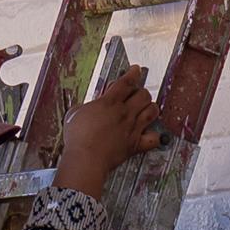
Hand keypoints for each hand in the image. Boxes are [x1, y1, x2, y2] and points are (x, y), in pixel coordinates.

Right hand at [53, 63, 165, 196]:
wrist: (86, 159)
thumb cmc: (78, 138)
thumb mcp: (74, 114)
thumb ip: (85, 107)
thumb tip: (88, 108)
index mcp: (109, 102)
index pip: (126, 82)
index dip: (133, 73)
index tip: (136, 70)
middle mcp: (124, 113)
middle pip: (143, 94)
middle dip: (141, 91)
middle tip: (137, 93)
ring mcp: (132, 128)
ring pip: (152, 111)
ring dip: (150, 107)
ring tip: (146, 108)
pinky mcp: (135, 144)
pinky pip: (154, 138)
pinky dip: (155, 135)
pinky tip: (150, 133)